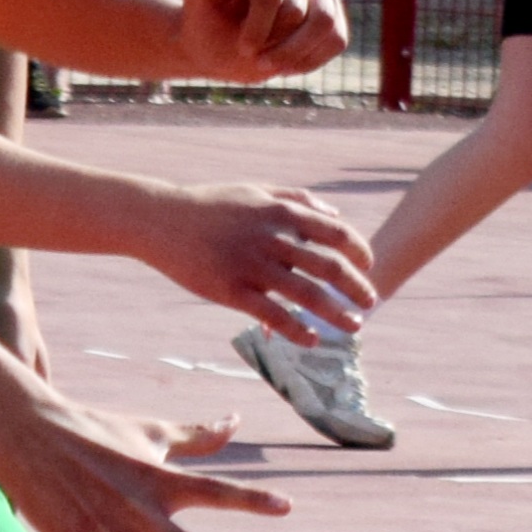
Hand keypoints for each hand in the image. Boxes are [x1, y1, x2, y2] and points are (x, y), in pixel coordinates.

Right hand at [140, 179, 376, 341]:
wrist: (160, 220)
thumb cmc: (210, 204)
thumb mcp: (256, 191)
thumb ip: (298, 199)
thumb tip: (335, 214)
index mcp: (282, 212)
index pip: (338, 235)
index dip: (361, 254)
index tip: (368, 268)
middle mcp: (273, 239)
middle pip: (331, 268)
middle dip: (358, 288)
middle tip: (370, 303)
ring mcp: (253, 266)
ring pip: (309, 296)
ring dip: (337, 314)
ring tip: (354, 327)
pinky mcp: (232, 291)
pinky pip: (274, 316)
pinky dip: (298, 331)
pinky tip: (311, 341)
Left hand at [171, 0, 352, 81]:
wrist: (214, 42)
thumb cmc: (205, 15)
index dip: (257, 27)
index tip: (242, 46)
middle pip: (296, 10)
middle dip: (271, 42)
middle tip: (251, 53)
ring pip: (325, 21)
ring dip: (294, 52)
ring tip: (269, 63)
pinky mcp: (331, 6)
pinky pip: (337, 37)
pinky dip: (311, 59)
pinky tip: (286, 64)